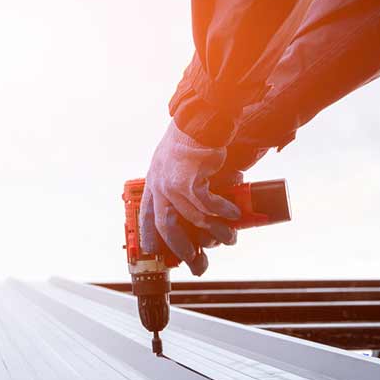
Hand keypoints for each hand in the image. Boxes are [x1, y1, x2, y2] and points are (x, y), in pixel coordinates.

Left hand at [140, 121, 241, 275]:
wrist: (200, 118)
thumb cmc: (192, 139)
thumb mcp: (176, 164)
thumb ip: (181, 185)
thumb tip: (202, 208)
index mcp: (153, 183)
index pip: (145, 217)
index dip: (149, 237)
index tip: (155, 253)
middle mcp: (158, 186)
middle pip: (166, 227)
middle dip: (181, 248)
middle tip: (195, 261)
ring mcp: (172, 184)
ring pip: (192, 219)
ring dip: (213, 231)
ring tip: (228, 237)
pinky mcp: (189, 180)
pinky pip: (207, 204)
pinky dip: (222, 211)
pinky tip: (233, 215)